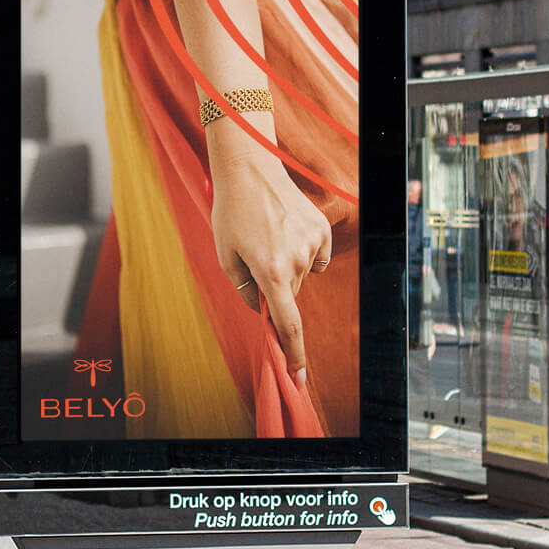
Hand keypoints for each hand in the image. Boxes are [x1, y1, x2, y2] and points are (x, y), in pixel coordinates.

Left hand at [209, 148, 331, 385]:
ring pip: (302, 274)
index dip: (293, 355)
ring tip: (267, 235)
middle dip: (275, 288)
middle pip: (290, 295)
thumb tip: (263, 309)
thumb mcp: (226, 256)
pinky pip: (316, 256)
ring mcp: (314, 244)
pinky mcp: (322, 230)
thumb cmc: (231, 213)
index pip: (288, 325)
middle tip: (255, 259)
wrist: (251, 169)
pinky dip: (303, 251)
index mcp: (271, 272)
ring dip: (286, 266)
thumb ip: (245, 290)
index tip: (299, 379)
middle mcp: (298, 260)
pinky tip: (286, 229)